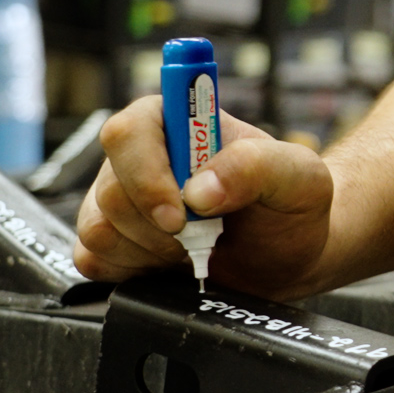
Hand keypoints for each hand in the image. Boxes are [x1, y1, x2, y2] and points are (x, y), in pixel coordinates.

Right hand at [73, 96, 334, 299]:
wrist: (288, 259)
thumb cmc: (290, 207)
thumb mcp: (299, 178)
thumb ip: (257, 167)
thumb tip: (199, 190)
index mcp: (178, 121)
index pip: (127, 132)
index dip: (147, 175)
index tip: (182, 212)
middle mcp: (140, 156)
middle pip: (112, 191)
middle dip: (164, 227)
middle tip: (209, 232)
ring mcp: (118, 200)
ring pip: (99, 230)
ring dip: (155, 251)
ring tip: (198, 244)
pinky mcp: (109, 242)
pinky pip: (94, 260)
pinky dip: (135, 271)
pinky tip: (173, 263)